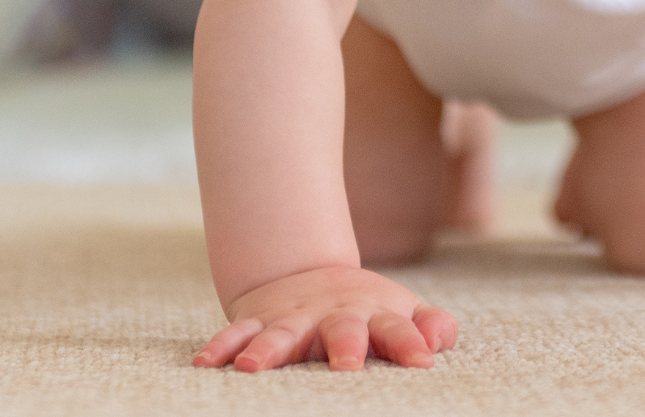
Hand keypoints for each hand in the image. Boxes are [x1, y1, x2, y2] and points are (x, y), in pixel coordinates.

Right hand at [192, 265, 458, 371]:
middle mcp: (333, 316)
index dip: (411, 343)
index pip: (397, 330)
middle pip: (342, 330)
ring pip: (280, 334)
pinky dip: (221, 347)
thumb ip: (428, 327)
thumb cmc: (365, 311)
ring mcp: (294, 318)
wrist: (309, 275)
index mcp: (374, 316)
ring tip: (252, 368)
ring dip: (267, 351)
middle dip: (345, 346)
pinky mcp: (259, 320)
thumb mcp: (400, 313)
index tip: (423, 361)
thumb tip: (440, 339)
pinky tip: (205, 363)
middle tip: (347, 366)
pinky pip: (236, 333)